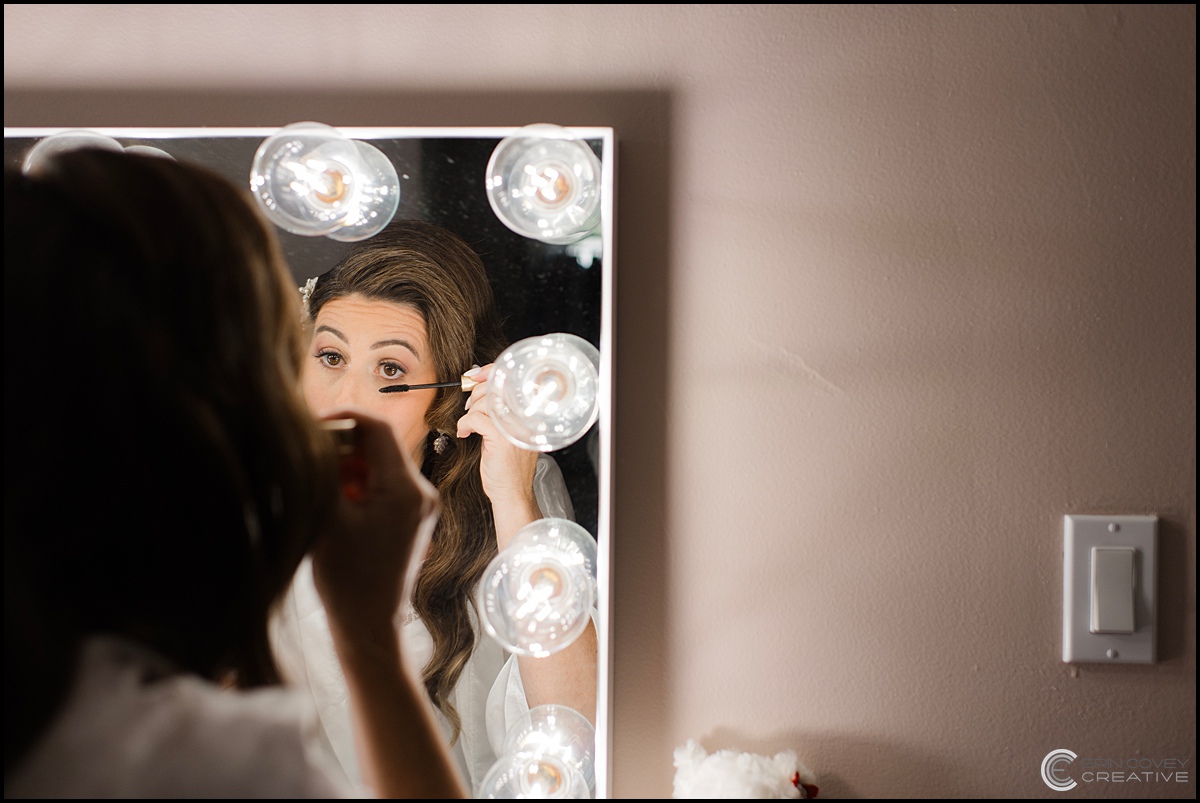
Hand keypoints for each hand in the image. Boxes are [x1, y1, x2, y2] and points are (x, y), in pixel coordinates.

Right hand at [309, 406, 438, 631]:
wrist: (370, 625)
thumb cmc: (347, 579)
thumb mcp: (327, 517)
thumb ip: (323, 471)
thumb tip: (313, 436)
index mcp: (405, 489)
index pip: (377, 428)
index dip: (343, 418)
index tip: (312, 425)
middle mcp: (421, 493)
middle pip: (380, 445)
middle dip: (343, 446)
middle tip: (310, 459)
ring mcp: (420, 506)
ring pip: (380, 465)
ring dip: (349, 468)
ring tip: (322, 489)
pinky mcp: (413, 519)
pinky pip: (385, 486)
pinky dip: (359, 486)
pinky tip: (336, 506)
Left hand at [455, 364, 540, 546]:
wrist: (512, 494)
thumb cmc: (508, 467)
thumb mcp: (507, 432)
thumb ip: (500, 410)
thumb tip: (481, 387)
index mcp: (531, 413)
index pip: (512, 380)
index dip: (491, 372)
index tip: (475, 375)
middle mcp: (527, 417)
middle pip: (496, 388)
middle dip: (476, 393)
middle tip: (469, 405)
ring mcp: (515, 426)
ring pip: (484, 402)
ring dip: (470, 411)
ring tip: (469, 424)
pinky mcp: (501, 437)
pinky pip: (475, 418)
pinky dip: (465, 423)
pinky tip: (466, 432)